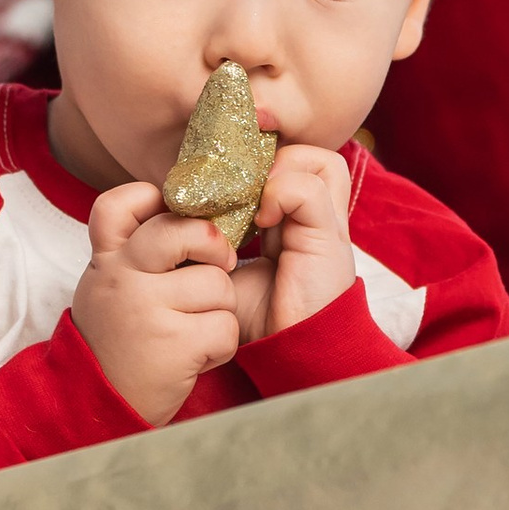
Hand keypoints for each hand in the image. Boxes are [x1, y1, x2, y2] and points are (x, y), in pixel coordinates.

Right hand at [72, 184, 244, 423]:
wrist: (96, 407)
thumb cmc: (116, 341)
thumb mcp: (108, 287)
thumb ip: (134, 252)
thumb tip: (188, 214)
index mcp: (107, 259)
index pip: (120, 203)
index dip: (154, 198)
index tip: (172, 216)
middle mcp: (122, 277)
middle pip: (187, 230)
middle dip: (216, 247)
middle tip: (220, 266)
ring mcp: (146, 309)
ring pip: (219, 284)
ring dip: (220, 310)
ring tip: (196, 329)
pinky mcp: (173, 344)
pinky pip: (226, 327)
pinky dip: (221, 346)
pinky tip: (197, 355)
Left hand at [229, 144, 356, 342]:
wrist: (286, 354)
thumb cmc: (257, 317)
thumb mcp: (228, 268)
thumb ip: (217, 235)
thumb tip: (180, 208)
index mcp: (296, 223)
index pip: (289, 166)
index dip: (258, 160)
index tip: (221, 172)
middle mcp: (316, 219)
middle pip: (308, 156)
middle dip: (267, 159)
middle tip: (233, 182)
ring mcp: (327, 226)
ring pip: (317, 160)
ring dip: (276, 172)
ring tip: (250, 202)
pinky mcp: (328, 237)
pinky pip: (307, 189)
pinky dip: (279, 193)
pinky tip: (259, 223)